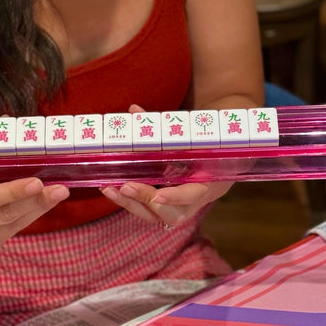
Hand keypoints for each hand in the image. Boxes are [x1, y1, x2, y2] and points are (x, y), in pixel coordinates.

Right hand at [0, 178, 68, 261]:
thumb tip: (3, 121)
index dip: (12, 192)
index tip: (36, 182)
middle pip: (4, 215)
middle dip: (34, 202)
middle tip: (59, 189)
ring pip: (12, 225)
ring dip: (38, 208)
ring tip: (59, 192)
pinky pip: (11, 232)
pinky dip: (28, 216)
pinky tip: (43, 203)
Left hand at [100, 104, 232, 228]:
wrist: (217, 171)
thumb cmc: (203, 151)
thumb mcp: (191, 138)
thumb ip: (161, 126)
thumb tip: (134, 110)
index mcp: (206, 184)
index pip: (191, 195)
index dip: (175, 197)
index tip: (158, 196)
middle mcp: (192, 203)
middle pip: (169, 213)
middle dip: (144, 200)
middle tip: (124, 186)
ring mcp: (178, 210)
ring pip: (154, 216)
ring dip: (130, 204)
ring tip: (108, 189)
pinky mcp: (164, 211)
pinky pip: (146, 211)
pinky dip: (128, 202)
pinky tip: (110, 189)